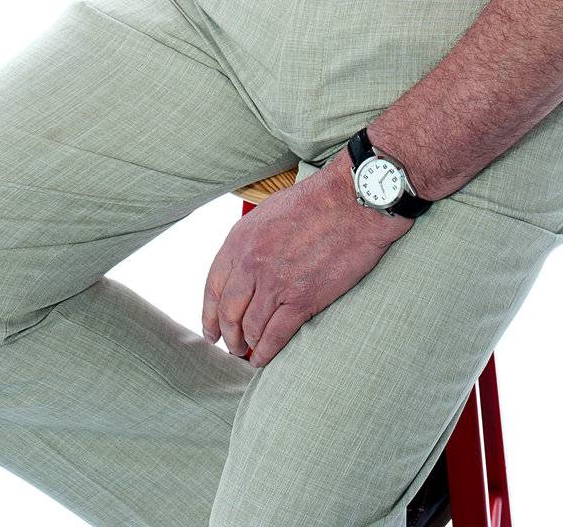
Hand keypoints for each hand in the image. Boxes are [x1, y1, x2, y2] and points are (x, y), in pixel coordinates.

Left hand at [201, 150, 412, 369]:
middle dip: (228, 336)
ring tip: (249, 354)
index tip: (211, 330)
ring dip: (247, 347)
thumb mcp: (268, 213)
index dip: (209, 315)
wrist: (353, 202)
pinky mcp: (302, 300)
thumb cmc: (315, 202)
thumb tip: (242, 268)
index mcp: (240, 240)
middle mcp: (251, 264)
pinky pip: (275, 336)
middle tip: (232, 347)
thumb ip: (250, 242)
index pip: (213, 288)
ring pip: (250, 329)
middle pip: (228, 314)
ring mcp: (276, 284)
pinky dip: (266, 353)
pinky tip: (263, 359)